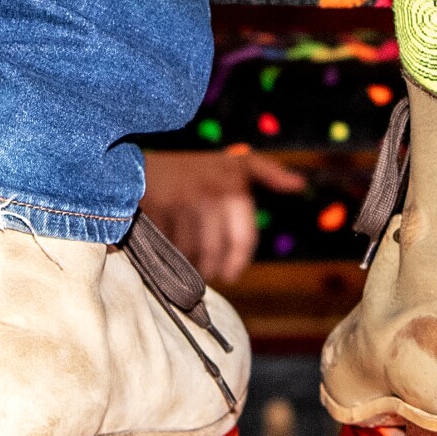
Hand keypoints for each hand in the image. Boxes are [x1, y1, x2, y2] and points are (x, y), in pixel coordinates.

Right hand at [140, 148, 307, 284]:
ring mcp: (182, 203)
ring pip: (192, 253)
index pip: (242, 239)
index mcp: (233, 186)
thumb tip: (299, 184)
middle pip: (215, 251)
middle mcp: (210, 194)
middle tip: (207, 274)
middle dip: (211, 268)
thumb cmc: (193, 167)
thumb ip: (269, 172)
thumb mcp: (234, 162)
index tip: (230, 276)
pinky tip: (168, 253)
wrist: (136, 159)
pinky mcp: (157, 211)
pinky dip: (169, 256)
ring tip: (189, 266)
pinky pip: (169, 247)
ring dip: (190, 266)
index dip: (236, 263)